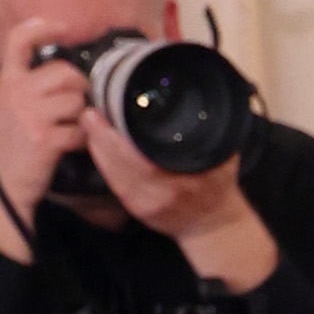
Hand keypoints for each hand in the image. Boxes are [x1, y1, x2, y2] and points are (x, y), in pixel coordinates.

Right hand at [0, 39, 96, 258]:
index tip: (62, 28)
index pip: (20, 39)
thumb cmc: (7, 144)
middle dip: (80, 87)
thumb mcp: (5, 104)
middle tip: (78, 102)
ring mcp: (31, 115)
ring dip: (83, 115)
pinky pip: (80, 129)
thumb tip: (61, 68)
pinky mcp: (46, 139)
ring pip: (77, 101)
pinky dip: (83, 139)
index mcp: (7, 80)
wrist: (0, 184)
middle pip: (66, 72)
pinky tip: (73, 144)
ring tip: (71, 126)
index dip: (43, 27)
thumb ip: (25, 82)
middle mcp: (17, 92)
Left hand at [85, 103, 276, 289]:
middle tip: (90, 114)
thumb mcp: (223, 154)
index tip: (98, 114)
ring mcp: (146, 204)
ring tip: (92, 125)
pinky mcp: (135, 208)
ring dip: (98, 148)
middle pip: (118, 165)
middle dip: (100, 138)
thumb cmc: (218, 185)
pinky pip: (112, 181)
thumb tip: (203, 92)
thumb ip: (211, 127)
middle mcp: (162, 195)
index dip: (113, 137)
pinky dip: (103, 161)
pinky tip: (98, 145)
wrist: (214, 222)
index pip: (138, 160)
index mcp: (183, 183)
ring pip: (111, 173)